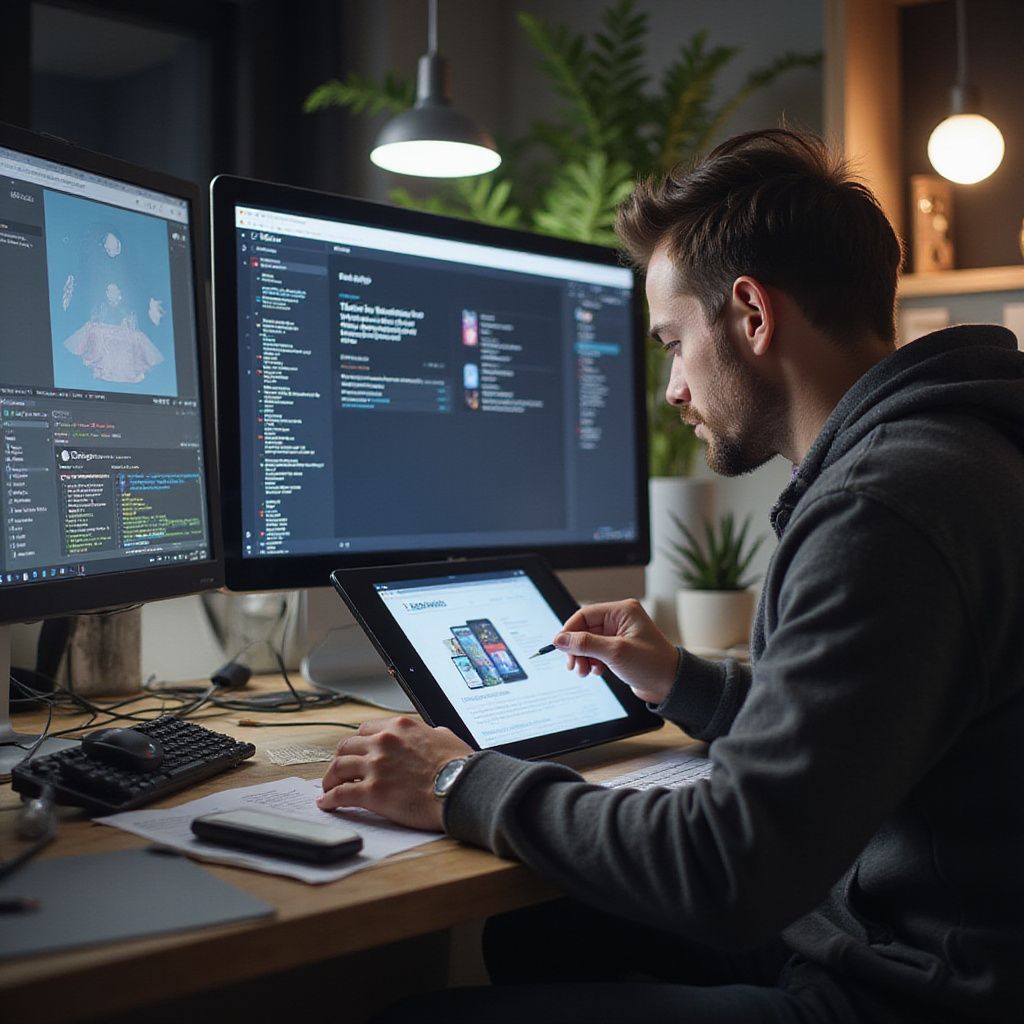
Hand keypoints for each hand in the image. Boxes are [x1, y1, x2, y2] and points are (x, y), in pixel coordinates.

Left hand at [318, 716, 472, 831]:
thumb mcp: (445, 737)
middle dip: (340, 759)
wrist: (461, 788)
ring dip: (330, 778)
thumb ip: (429, 734)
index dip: (358, 743)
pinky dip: (330, 799)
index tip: (356, 752)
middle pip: (346, 746)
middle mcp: (383, 741)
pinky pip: (341, 794)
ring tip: (328, 788)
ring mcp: (376, 766)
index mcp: (400, 726)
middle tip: (338, 771)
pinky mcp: (372, 792)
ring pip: (338, 767)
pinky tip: (327, 803)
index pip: (365, 729)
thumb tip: (431, 736)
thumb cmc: (459, 766)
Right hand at [553, 598, 678, 704]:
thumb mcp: (615, 653)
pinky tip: (596, 672)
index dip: (570, 630)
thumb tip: (560, 639)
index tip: (560, 646)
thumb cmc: (652, 665)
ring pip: (589, 642)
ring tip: (584, 672)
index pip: (585, 614)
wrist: (671, 686)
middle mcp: (620, 620)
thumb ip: (585, 644)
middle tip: (574, 665)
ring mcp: (620, 635)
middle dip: (577, 648)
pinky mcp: (619, 649)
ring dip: (583, 657)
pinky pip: (596, 652)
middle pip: (585, 630)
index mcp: (622, 611)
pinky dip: (592, 662)